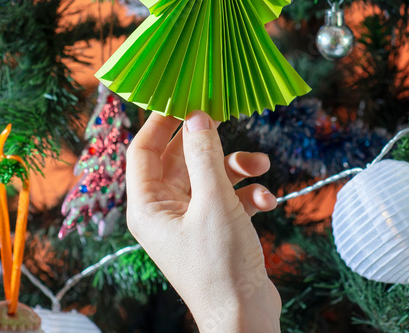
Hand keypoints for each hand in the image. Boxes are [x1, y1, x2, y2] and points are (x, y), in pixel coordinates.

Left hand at [126, 111, 281, 332]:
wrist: (245, 319)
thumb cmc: (220, 268)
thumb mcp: (213, 202)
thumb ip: (205, 155)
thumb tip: (196, 115)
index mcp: (147, 206)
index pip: (142, 150)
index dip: (160, 121)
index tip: (182, 97)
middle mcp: (164, 211)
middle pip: (180, 158)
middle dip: (207, 140)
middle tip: (225, 112)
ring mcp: (190, 221)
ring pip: (209, 175)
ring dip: (236, 167)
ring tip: (261, 164)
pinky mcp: (215, 230)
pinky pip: (228, 197)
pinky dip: (247, 194)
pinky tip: (266, 203)